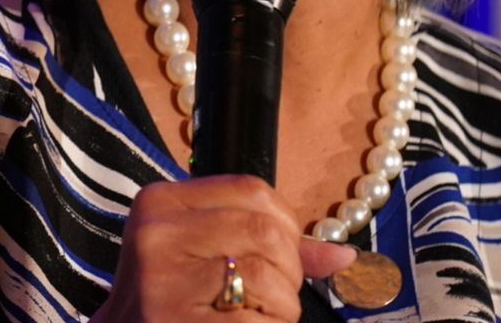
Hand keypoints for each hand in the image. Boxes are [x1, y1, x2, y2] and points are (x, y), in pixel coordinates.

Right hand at [91, 175, 357, 320]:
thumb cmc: (171, 301)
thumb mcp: (200, 255)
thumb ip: (265, 245)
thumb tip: (343, 255)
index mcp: (160, 203)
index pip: (251, 189)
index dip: (284, 225)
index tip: (275, 254)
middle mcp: (156, 235)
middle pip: (266, 231)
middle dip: (286, 270)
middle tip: (265, 295)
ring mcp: (164, 281)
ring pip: (268, 275)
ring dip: (280, 307)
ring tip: (252, 315)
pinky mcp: (177, 319)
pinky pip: (258, 319)